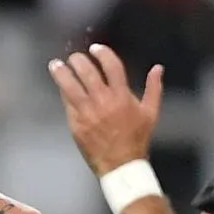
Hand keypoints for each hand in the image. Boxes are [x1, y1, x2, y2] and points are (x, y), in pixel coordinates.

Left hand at [49, 44, 164, 175]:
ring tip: (55, 65)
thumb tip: (158, 68)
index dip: (103, 54)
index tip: (95, 48)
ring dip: (61, 73)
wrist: (121, 165)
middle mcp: (104, 102)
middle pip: (87, 73)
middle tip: (74, 57)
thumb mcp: (151, 113)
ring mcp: (88, 113)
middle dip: (78, 61)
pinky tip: (61, 86)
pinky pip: (67, 103)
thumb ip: (154, 88)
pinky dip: (63, 92)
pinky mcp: (76, 124)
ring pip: (70, 87)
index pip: (111, 66)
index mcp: (122, 97)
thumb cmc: (137, 139)